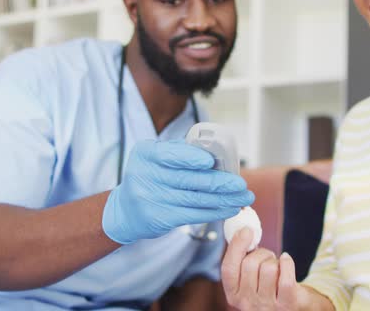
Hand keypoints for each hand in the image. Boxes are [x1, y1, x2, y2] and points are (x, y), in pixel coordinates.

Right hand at [102, 140, 254, 243]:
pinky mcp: (160, 218)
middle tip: (241, 185)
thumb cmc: (149, 177)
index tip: (211, 161)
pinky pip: (192, 215)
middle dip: (219, 183)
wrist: (125, 210)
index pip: (170, 154)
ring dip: (223, 199)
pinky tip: (229, 209)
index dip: (190, 158)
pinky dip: (214, 212)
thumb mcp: (156, 158)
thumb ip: (180, 151)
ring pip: (195, 199)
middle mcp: (145, 175)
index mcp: (146, 153)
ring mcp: (151, 199)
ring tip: (243, 198)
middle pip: (188, 179)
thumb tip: (216, 152)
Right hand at [221, 228, 305, 309]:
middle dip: (261, 253)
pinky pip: (285, 276)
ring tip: (277, 267)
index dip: (236, 246)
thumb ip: (241, 259)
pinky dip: (287, 262)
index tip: (246, 230)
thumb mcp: (249, 278)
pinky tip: (286, 261)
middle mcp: (247, 304)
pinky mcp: (287, 304)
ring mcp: (267, 306)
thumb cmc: (268, 288)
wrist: (292, 306)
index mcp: (233, 295)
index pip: (228, 268)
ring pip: (268, 268)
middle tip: (266, 256)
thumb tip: (242, 231)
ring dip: (274, 261)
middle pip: (249, 264)